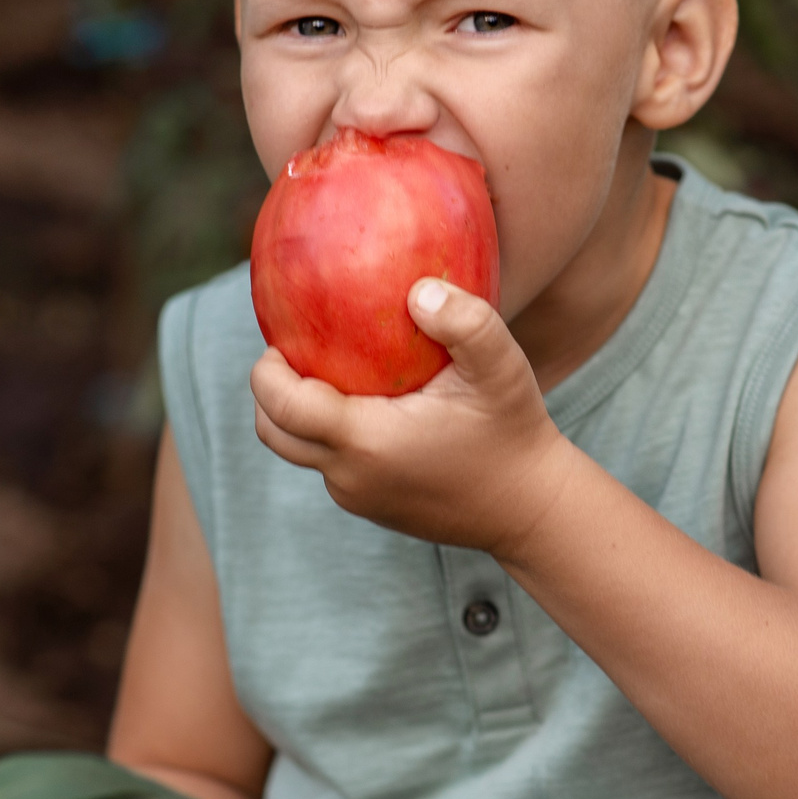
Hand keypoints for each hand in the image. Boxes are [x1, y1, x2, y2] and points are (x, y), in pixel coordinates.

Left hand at [250, 278, 577, 554]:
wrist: (530, 508)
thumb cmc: (514, 431)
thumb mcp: (501, 367)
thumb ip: (465, 322)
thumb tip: (418, 290)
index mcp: (366, 440)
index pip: (281, 405)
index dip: (267, 369)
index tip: (282, 336)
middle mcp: (350, 475)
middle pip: (274, 432)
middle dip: (269, 391)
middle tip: (294, 351)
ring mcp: (357, 497)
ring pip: (300, 451)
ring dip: (301, 413)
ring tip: (332, 372)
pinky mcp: (371, 506)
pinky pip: (331, 465)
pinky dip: (331, 435)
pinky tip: (367, 404)